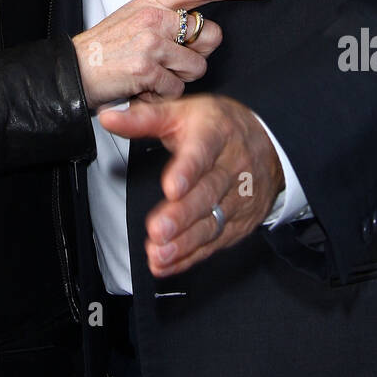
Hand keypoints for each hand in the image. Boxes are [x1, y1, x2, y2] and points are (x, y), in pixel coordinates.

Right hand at [72, 0, 271, 109]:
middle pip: (210, 35)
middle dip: (199, 53)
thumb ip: (170, 19)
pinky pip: (177, 88)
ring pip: (197, 67)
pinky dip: (163, 93)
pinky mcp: (148, 68)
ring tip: (151, 73)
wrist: (74, 70)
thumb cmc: (106, 47)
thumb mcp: (136, 18)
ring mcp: (152, 42)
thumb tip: (202, 31)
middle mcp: (156, 16)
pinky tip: (143, 86)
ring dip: (179, 77)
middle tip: (171, 58)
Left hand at [99, 94, 283, 275]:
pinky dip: (191, 255)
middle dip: (182, 215)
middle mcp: (232, 167)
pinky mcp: (240, 222)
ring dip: (185, 241)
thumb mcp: (182, 113)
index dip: (187, 170)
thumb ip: (144, 118)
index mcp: (216, 133)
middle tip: (158, 230)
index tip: (171, 187)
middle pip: (208, 193)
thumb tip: (109, 119)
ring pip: (213, 221)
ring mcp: (239, 197)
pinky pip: (215, 241)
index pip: (202, 152)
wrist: (268, 144)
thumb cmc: (218, 127)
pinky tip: (169, 263)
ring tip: (160, 253)